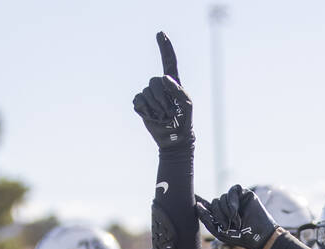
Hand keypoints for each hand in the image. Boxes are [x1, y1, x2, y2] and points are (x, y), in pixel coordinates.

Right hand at [132, 32, 193, 150]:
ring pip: (145, 92)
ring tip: (163, 116)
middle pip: (153, 81)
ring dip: (155, 107)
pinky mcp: (141, 105)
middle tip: (168, 112)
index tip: (160, 34)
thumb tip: (164, 77)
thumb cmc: (184, 121)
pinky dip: (145, 110)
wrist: (174, 139)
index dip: (164, 47)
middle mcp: (160, 86)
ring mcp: (149, 95)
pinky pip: (138, 101)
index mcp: (173, 83)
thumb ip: (178, 89)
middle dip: (160, 97)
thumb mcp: (187, 104)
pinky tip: (153, 117)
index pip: (168, 61)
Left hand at [195, 185, 279, 248]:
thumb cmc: (240, 237)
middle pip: (214, 202)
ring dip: (227, 211)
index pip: (207, 205)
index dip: (199, 199)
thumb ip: (207, 219)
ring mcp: (236, 199)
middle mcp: (227, 206)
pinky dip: (232, 202)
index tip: (191, 194)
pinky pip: (233, 190)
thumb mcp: (219, 232)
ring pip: (222, 197)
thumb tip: (197, 205)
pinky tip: (236, 212)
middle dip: (218, 215)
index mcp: (220, 215)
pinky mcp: (244, 194)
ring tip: (236, 222)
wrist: (259, 236)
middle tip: (227, 226)